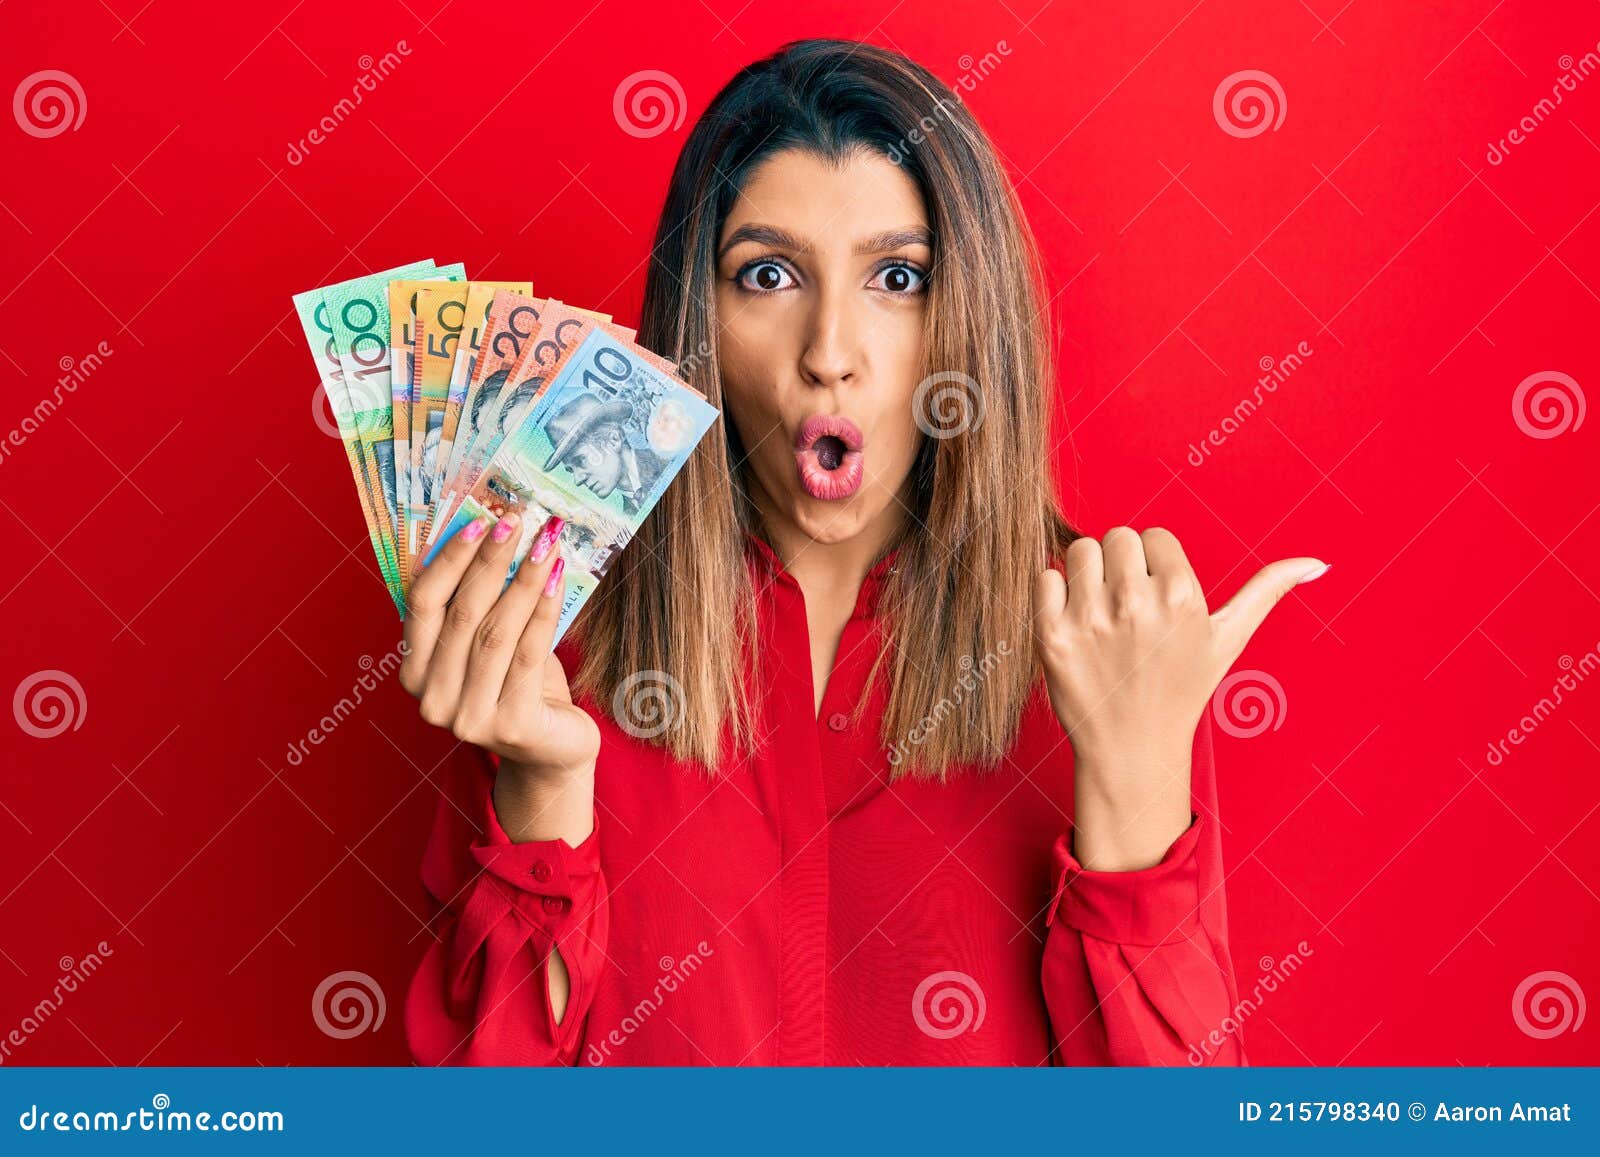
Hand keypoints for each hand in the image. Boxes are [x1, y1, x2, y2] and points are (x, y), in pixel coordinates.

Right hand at [399, 511, 600, 782]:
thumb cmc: (518, 685)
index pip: (422, 603)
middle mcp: (432, 699)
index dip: (449, 559)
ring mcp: (469, 718)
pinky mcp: (511, 726)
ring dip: (524, 579)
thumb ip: (478, 604)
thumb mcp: (488, 644)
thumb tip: (493, 532)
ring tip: (547, 542)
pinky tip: (558, 579)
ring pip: (497, 632)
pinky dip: (545, 611)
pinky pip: (528, 654)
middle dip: (492, 560)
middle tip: (519, 521)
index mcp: (414, 672)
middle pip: (462, 613)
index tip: (478, 521)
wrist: (552, 749)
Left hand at [1031, 526, 1326, 868]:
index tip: (1156, 601)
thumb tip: (1317, 562)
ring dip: (1087, 575)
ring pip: (1080, 551)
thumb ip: (1267, 591)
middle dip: (1121, 566)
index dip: (1152, 566)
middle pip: (1116, 538)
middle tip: (1127, 610)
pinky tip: (1075, 625)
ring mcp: (1091, 620)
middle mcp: (1136, 604)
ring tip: (1101, 614)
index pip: (1153, 536)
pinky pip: (1045, 577)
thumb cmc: (1181, 688)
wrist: (1132, 747)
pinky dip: (1054, 593)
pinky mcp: (1053, 636)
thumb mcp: (1227, 639)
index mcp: (1182, 596)